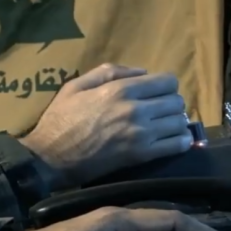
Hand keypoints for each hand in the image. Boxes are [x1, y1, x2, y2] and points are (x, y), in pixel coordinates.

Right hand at [21, 63, 191, 188]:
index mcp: (120, 89)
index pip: (167, 81)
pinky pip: (176, 145)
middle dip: (171, 104)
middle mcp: (136, 109)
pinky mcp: (141, 156)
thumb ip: (109, 71)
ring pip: (179, 122)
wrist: (50, 158)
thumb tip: (142, 72)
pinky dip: (180, 142)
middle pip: (176, 101)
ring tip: (165, 126)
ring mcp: (141, 134)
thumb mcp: (76, 85)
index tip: (158, 92)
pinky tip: (172, 141)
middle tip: (160, 111)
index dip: (166, 85)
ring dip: (176, 123)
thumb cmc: (60, 120)